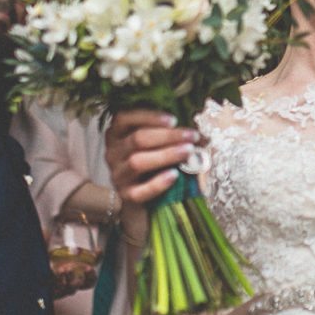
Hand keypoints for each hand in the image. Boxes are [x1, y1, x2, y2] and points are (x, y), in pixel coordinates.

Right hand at [105, 109, 199, 239]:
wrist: (144, 197)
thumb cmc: (154, 161)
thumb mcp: (158, 143)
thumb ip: (172, 134)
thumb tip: (201, 135)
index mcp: (116, 133)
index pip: (125, 118)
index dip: (149, 117)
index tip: (174, 120)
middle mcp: (112, 152)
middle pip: (137, 139)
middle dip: (167, 136)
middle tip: (191, 136)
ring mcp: (117, 175)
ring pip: (137, 162)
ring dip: (165, 155)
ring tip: (187, 152)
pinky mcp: (126, 195)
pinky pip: (140, 191)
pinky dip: (158, 183)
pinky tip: (174, 175)